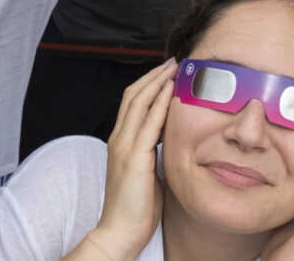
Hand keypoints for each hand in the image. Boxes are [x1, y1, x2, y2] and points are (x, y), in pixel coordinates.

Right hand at [82, 60, 176, 259]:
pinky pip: (149, 123)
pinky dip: (160, 103)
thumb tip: (172, 143)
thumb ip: (153, 154)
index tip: (166, 72)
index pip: (131, 103)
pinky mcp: (134, 158)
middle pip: (133, 96)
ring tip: (175, 68)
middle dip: (153, 75)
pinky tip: (171, 90)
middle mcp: (118, 139)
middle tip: (173, 61)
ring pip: (139, 103)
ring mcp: (124, 147)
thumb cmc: (136, 208)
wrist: (120, 231)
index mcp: (120, 142)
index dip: (148, 85)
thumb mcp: (146, 174)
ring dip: (158, 82)